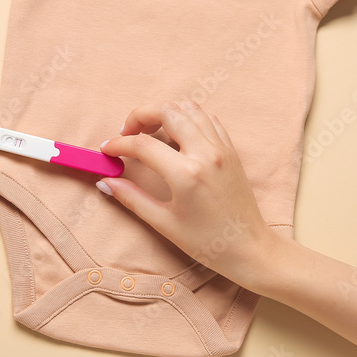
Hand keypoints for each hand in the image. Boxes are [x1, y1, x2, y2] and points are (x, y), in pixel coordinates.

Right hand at [96, 101, 278, 287]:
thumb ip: (132, 198)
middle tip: (127, 134)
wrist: (249, 248)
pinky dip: (187, 118)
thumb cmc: (207, 242)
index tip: (106, 150)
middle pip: (166, 111)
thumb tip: (107, 181)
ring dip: (164, 113)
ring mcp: (221, 148)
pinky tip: (176, 136)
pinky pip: (207, 118)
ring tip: (150, 132)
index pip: (142, 144)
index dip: (118, 144)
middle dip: (140, 116)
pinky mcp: (230, 150)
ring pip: (188, 108)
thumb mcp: (164, 223)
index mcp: (186, 174)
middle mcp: (205, 153)